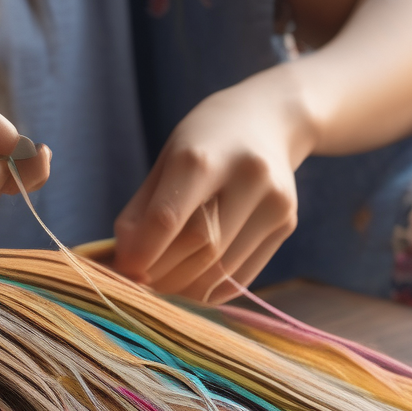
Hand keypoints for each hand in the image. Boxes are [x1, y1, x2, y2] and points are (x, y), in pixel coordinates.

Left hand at [113, 66, 310, 303]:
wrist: (271, 119)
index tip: (124, 271)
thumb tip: (123, 263)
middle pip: (197, 248)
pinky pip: (241, 277)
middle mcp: (247, 176)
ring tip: (164, 284)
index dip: (142, 254)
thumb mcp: (167, 160)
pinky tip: (192, 284)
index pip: (167, 219)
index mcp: (204, 155)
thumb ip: (141, 211)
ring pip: (220, 269)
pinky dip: (209, 291)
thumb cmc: (206, 143)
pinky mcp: (287, 223)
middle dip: (163, 274)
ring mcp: (273, 201)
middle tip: (142, 283)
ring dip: (184, 288)